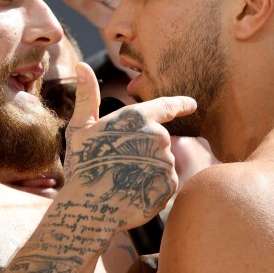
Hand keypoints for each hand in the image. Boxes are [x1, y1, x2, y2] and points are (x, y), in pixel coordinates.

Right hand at [59, 63, 195, 232]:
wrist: (90, 207)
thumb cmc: (83, 166)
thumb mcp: (81, 128)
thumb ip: (88, 96)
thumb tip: (82, 65)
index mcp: (138, 118)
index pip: (166, 106)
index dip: (180, 105)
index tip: (192, 104)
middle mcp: (158, 136)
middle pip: (159, 141)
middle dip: (143, 151)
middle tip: (119, 165)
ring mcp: (166, 161)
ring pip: (162, 163)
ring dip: (147, 170)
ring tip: (124, 180)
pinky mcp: (170, 184)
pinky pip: (165, 183)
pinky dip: (152, 188)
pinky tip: (133, 192)